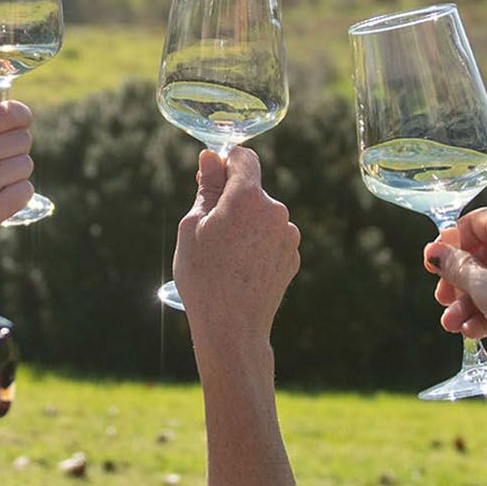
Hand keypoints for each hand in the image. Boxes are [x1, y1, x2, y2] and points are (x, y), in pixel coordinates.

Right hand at [174, 146, 300, 372]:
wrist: (232, 329)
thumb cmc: (204, 277)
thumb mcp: (193, 227)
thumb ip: (208, 187)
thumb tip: (211, 157)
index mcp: (249, 198)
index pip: (244, 158)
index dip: (225, 163)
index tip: (210, 179)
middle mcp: (277, 211)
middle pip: (252, 190)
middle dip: (232, 200)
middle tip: (209, 231)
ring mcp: (289, 236)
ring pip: (262, 216)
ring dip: (246, 225)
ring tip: (225, 257)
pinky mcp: (293, 256)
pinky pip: (272, 238)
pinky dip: (257, 245)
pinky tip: (241, 269)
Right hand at [424, 207, 486, 367]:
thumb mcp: (482, 285)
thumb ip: (454, 267)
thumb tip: (434, 253)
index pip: (474, 222)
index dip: (449, 244)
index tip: (432, 265)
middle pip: (484, 253)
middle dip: (458, 281)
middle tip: (442, 299)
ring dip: (471, 301)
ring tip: (453, 325)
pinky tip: (473, 331)